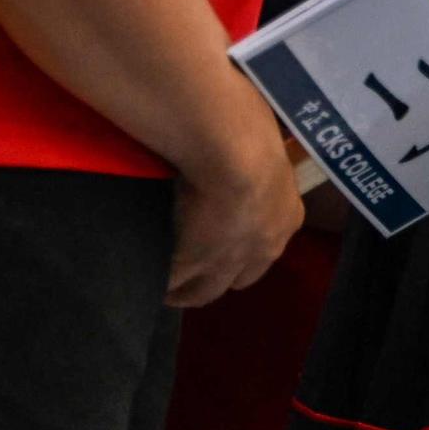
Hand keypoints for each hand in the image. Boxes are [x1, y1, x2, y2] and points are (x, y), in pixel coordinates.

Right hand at [168, 115, 304, 306]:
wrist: (235, 156)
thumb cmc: (253, 137)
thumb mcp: (265, 157)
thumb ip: (256, 168)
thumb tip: (239, 157)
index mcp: (285, 218)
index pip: (266, 248)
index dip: (245, 254)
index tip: (226, 250)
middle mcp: (262, 248)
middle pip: (238, 280)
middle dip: (217, 282)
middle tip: (194, 281)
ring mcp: (226, 261)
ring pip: (201, 291)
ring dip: (183, 292)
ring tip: (163, 290)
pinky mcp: (191, 264)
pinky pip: (171, 282)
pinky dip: (159, 282)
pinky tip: (143, 277)